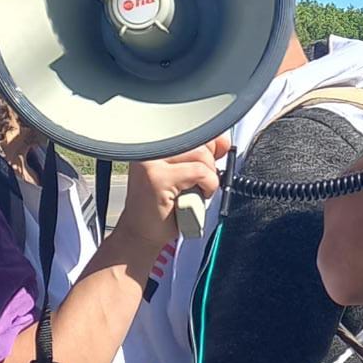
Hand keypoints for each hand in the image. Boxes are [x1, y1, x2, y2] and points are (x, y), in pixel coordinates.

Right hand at [114, 136, 229, 248]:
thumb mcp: (185, 174)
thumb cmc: (163, 206)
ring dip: (208, 178)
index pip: (192, 128)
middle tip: (199, 184)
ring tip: (195, 192)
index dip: (210, 142)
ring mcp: (151, 162)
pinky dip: (207, 186)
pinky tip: (196, 198)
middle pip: (199, 140)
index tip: (216, 155)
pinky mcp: (158, 178)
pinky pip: (199, 172)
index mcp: (154, 142)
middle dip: (209, 164)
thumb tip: (222, 142)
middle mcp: (149, 147)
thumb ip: (201, 155)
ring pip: (201, 156)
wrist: (139, 234)